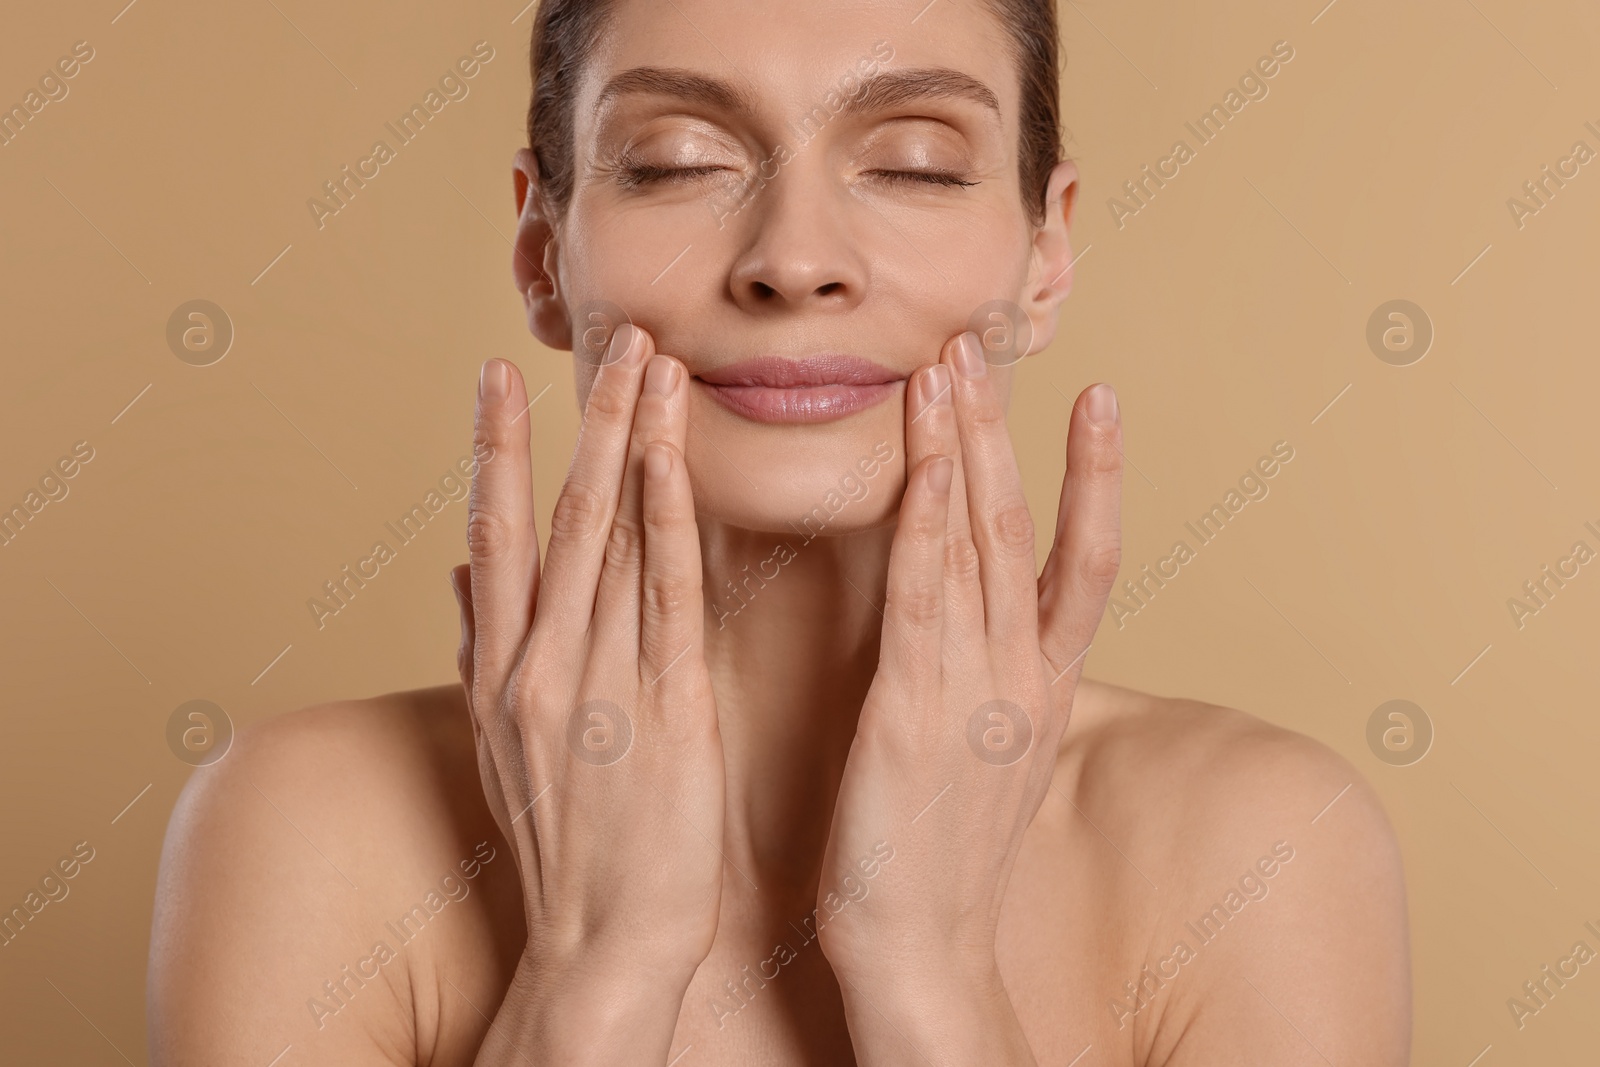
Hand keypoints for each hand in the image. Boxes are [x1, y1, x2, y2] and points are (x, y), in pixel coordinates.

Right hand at [450, 326, 723, 1060]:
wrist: (602, 945)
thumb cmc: (569, 849)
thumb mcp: (506, 749)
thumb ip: (485, 651)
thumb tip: (465, 575)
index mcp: (501, 673)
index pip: (495, 536)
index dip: (494, 450)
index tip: (497, 377)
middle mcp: (537, 665)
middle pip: (558, 517)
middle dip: (585, 421)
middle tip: (613, 338)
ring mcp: (594, 684)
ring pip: (609, 538)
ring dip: (630, 443)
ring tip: (650, 364)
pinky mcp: (658, 709)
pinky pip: (662, 596)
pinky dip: (664, 520)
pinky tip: (671, 459)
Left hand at [815, 332, 1121, 1061]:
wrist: (926, 953)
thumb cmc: (939, 859)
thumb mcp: (988, 759)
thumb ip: (991, 686)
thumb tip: (984, 637)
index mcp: (1040, 687)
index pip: (1084, 561)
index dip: (1097, 477)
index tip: (1099, 401)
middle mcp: (1021, 675)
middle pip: (1022, 526)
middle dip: (1000, 431)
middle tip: (981, 343)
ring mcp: (976, 687)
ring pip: (977, 542)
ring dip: (962, 446)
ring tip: (948, 365)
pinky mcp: (918, 708)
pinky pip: (925, 594)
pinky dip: (929, 518)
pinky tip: (921, 458)